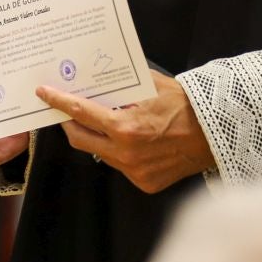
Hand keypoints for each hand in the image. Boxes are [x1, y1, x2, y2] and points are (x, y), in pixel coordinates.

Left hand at [35, 73, 214, 193]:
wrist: (218, 133)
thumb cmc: (185, 106)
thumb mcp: (150, 87)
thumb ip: (120, 86)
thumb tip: (93, 78)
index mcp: (124, 128)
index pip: (79, 113)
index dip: (58, 102)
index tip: (43, 94)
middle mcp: (125, 153)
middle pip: (78, 138)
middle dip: (69, 123)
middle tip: (66, 110)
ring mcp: (134, 171)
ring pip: (99, 153)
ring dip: (97, 138)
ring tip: (106, 124)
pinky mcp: (145, 183)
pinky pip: (121, 166)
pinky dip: (120, 153)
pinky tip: (133, 142)